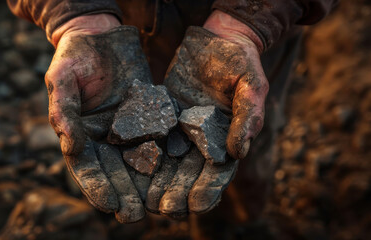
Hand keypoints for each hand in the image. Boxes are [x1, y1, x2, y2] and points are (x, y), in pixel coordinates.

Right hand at [45, 14, 152, 222]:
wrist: (102, 38)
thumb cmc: (76, 57)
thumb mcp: (63, 79)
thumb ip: (64, 111)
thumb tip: (70, 146)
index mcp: (81, 136)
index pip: (87, 168)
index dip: (96, 187)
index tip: (109, 206)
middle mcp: (106, 140)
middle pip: (115, 172)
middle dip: (125, 195)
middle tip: (136, 216)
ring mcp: (129, 131)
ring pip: (140, 163)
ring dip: (149, 185)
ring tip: (160, 206)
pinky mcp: (150, 120)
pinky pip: (161, 140)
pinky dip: (169, 158)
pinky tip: (180, 173)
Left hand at [145, 10, 267, 216]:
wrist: (217, 39)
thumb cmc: (240, 61)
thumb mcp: (251, 85)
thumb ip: (248, 117)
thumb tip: (240, 152)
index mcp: (227, 138)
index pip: (219, 172)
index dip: (208, 190)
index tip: (196, 205)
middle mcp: (203, 140)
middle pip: (190, 172)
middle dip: (178, 191)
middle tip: (164, 208)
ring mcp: (182, 129)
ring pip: (169, 161)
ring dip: (159, 181)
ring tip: (147, 199)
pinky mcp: (164, 116)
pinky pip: (152, 137)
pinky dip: (144, 154)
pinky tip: (132, 168)